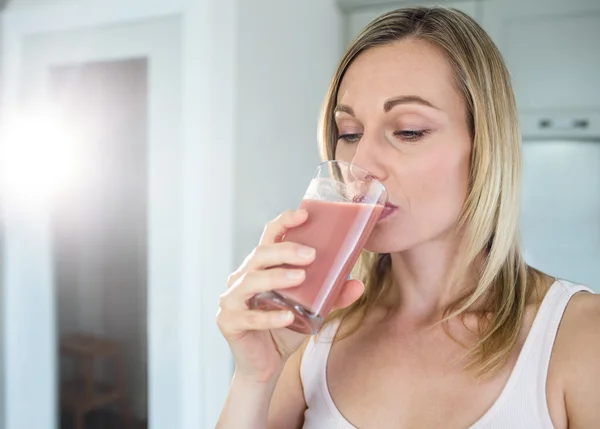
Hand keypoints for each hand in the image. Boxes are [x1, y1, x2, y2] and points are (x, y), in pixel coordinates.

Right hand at [216, 209, 363, 382]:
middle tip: (311, 255)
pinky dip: (269, 316)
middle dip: (285, 251)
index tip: (304, 214)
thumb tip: (358, 284)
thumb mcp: (313, 310)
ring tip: (300, 278)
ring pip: (250, 280)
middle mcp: (242, 277)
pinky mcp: (228, 321)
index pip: (268, 236)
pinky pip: (249, 316)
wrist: (265, 365)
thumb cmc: (285, 329)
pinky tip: (289, 316)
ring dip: (276, 277)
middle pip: (259, 254)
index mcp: (260, 266)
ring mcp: (231, 299)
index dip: (283, 222)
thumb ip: (332, 296)